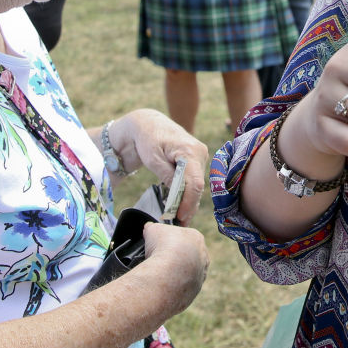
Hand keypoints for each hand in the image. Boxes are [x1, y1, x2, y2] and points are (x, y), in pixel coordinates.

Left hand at [114, 109, 208, 225]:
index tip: (180, 218)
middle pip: (198, 185)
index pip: (194, 183)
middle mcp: (200, 152)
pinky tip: (181, 206)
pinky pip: (194, 180)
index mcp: (190, 150)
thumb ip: (166, 176)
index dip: (189, 203)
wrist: (148, 124)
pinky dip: (187, 192)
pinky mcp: (197, 160)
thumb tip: (177, 196)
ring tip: (179, 218)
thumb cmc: (147, 139)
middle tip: (179, 223)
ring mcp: (200, 156)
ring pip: (197, 184)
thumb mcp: (152, 159)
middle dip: (189, 205)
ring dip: (188, 200)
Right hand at [139, 221, 208, 317]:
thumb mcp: (153, 229)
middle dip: (173, 257)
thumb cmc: (162, 247)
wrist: (167, 274)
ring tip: (158, 274)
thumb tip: (149, 228)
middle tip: (158, 260)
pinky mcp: (194, 291)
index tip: (160, 245)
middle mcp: (203, 256)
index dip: (169, 240)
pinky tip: (162, 285)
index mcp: (196, 237)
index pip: (184, 237)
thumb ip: (153, 228)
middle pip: (187, 255)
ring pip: (186, 273)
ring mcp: (200, 275)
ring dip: (174, 273)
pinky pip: (182, 288)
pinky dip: (172, 287)